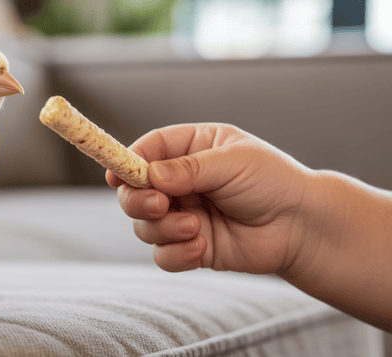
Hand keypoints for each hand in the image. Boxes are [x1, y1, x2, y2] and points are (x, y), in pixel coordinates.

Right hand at [107, 124, 313, 274]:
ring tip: (195, 227)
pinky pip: (162, 255)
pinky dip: (176, 254)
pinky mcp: (190, 246)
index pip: (147, 151)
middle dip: (138, 200)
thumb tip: (149, 175)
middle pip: (134, 191)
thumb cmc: (274, 183)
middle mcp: (182, 182)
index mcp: (192, 149)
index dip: (127, 163)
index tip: (116, 176)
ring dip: (163, 228)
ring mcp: (184, 215)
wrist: (303, 228)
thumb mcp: (232, 162)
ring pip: (144, 225)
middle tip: (159, 206)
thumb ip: (187, 168)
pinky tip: (201, 247)